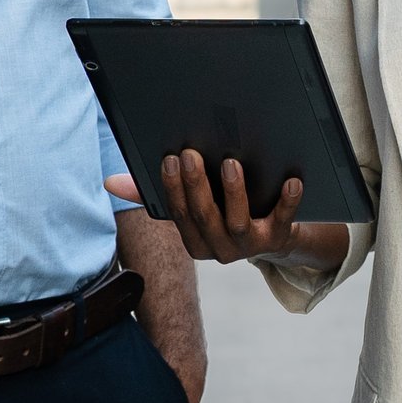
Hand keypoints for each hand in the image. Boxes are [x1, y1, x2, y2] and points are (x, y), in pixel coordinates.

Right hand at [158, 150, 350, 273]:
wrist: (272, 236)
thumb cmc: (222, 213)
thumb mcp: (190, 205)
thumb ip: (150, 194)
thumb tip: (110, 182)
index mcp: (194, 240)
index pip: (177, 214)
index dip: (172, 187)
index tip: (169, 158)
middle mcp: (219, 249)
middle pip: (204, 216)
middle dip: (196, 185)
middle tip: (192, 153)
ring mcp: (249, 246)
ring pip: (236, 221)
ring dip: (233, 193)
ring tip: (231, 163)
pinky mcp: (277, 238)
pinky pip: (281, 221)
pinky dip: (287, 202)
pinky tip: (291, 181)